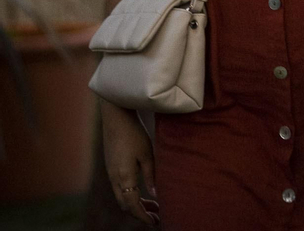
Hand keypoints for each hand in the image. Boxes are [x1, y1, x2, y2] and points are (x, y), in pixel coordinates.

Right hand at [102, 101, 157, 225]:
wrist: (115, 118)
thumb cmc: (134, 134)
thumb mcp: (147, 154)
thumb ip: (151, 175)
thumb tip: (155, 196)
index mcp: (124, 177)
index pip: (132, 205)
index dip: (143, 216)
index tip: (155, 222)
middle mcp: (114, 179)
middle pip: (125, 205)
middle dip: (140, 213)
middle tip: (156, 216)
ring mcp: (110, 174)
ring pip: (122, 198)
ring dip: (136, 204)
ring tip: (153, 206)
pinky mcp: (111, 168)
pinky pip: (120, 189)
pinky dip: (131, 195)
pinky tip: (142, 192)